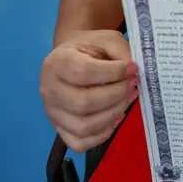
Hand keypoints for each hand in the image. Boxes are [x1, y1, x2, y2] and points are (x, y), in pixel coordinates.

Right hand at [40, 30, 138, 152]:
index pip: (82, 72)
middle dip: (116, 95)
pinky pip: (80, 142)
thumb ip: (121, 50)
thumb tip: (132, 71)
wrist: (72, 57)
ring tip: (128, 99)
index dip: (112, 72)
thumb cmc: (90, 48)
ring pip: (82, 126)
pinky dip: (103, 134)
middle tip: (133, 85)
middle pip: (82, 103)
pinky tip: (116, 117)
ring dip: (113, 114)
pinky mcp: (59, 129)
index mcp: (57, 63)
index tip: (132, 68)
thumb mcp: (106, 39)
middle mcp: (49, 89)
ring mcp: (52, 112)